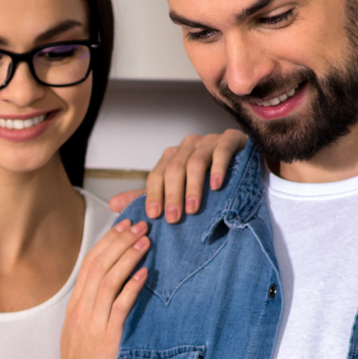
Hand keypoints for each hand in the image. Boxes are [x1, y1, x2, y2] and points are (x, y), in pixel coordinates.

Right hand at [55, 218, 148, 358]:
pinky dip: (132, 288)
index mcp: (75, 305)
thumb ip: (92, 307)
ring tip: (145, 241)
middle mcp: (82, 309)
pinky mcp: (106, 338)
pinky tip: (144, 274)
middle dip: (120, 241)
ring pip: (108, 280)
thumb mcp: (80, 329)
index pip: (90, 263)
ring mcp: (93, 323)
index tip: (124, 225)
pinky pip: (120, 307)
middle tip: (140, 225)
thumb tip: (110, 286)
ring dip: (128, 257)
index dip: (108, 241)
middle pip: (99, 265)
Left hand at [106, 129, 245, 222]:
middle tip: (173, 219)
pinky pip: (222, 151)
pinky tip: (217, 186)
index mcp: (172, 157)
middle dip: (172, 195)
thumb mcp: (177, 192)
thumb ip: (148, 197)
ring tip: (193, 209)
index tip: (154, 216)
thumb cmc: (208, 184)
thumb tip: (112, 204)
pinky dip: (219, 168)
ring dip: (193, 187)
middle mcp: (187, 146)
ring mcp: (209, 140)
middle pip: (174, 169)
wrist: (245, 170)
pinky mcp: (230, 139)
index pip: (156, 175)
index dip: (153, 195)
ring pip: (195, 162)